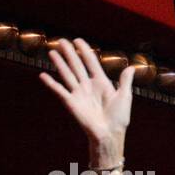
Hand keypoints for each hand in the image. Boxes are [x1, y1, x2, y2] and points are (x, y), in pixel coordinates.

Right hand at [39, 38, 133, 161]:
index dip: (85, 51)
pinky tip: (43, 75)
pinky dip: (51, 83)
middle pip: (77, 65)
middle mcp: (88, 86)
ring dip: (59, 63)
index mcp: (101, 83)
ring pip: (67, 74)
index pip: (91, 63)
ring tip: (52, 51)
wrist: (110, 134)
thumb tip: (131, 67)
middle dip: (69, 53)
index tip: (78, 40)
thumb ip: (125, 81)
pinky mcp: (71, 102)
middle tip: (62, 40)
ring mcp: (79, 93)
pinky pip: (60, 91)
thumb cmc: (119, 118)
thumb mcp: (124, 97)